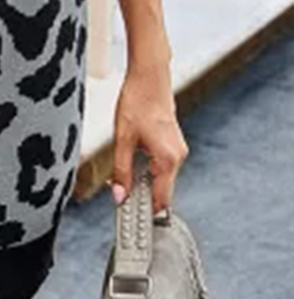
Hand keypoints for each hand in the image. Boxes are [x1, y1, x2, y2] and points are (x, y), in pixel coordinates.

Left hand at [110, 59, 188, 213]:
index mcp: (167, 159)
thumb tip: (120, 195)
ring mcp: (177, 150)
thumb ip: (121, 171)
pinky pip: (161, 166)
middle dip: (141, 197)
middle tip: (120, 201)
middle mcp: (177, 156)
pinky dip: (147, 170)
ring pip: (160, 178)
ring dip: (142, 182)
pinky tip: (131, 164)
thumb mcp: (122, 140)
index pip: (160, 198)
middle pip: (160, 190)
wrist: (149, 77)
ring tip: (121, 182)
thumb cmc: (137, 102)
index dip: (145, 212)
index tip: (131, 221)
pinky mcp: (172, 144)